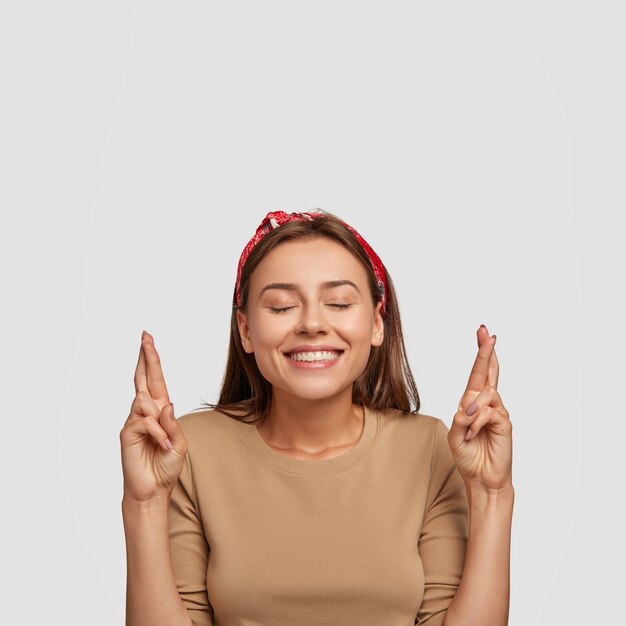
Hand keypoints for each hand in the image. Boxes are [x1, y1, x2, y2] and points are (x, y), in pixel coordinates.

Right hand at [120, 331, 188, 502]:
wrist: (153, 490)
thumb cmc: (166, 465)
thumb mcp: (179, 444)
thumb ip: (173, 424)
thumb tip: (165, 404)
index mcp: (160, 411)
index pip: (155, 380)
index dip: (152, 360)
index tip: (148, 340)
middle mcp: (146, 412)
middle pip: (144, 378)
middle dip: (146, 357)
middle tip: (145, 336)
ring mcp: (135, 421)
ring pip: (146, 401)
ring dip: (160, 421)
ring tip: (165, 442)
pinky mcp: (127, 433)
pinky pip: (144, 421)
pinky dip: (157, 433)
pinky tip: (162, 446)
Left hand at [447, 325, 512, 492]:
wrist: (482, 479)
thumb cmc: (469, 457)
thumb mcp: (455, 436)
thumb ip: (460, 419)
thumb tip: (470, 405)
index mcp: (472, 403)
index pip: (478, 374)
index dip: (481, 353)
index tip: (482, 332)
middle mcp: (485, 404)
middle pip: (487, 372)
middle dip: (486, 351)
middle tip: (487, 332)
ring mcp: (497, 412)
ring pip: (484, 394)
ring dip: (471, 411)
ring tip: (468, 430)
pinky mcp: (504, 423)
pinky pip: (487, 412)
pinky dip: (476, 422)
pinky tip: (474, 434)